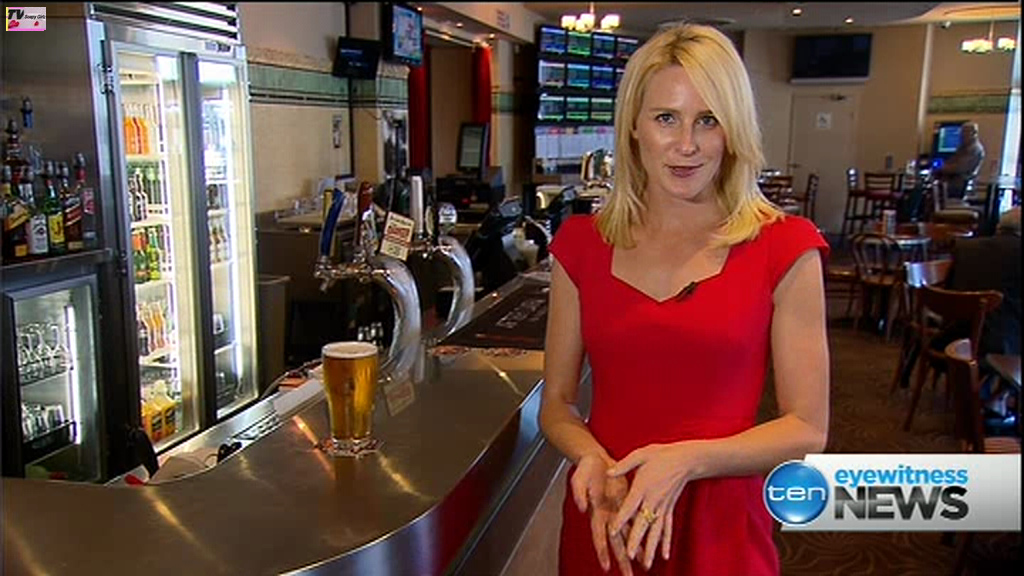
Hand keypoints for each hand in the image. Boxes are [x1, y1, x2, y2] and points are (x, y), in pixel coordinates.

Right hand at [571, 453, 633, 574]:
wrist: (597, 460)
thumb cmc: (586, 469)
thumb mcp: (579, 478)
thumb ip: (579, 493)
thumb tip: (582, 508)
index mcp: (596, 513)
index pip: (599, 536)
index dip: (603, 551)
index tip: (607, 566)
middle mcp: (608, 517)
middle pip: (616, 543)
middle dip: (623, 560)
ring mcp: (619, 513)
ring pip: (629, 536)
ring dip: (636, 551)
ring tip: (645, 565)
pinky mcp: (628, 505)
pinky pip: (637, 522)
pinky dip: (643, 533)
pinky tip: (650, 543)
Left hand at [607, 443, 695, 569]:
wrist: (686, 459)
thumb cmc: (661, 455)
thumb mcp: (640, 455)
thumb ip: (623, 465)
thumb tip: (608, 472)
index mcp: (642, 486)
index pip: (629, 506)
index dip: (621, 519)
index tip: (613, 532)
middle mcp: (653, 500)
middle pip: (643, 524)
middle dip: (636, 541)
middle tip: (629, 556)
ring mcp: (663, 506)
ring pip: (656, 531)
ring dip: (651, 548)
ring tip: (647, 565)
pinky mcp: (670, 508)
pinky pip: (667, 528)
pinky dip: (666, 542)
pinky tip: (664, 555)